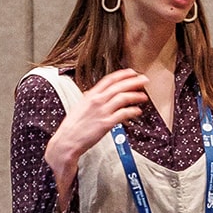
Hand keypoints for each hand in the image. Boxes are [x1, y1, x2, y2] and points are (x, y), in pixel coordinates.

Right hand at [45, 68, 148, 209]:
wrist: (67, 140)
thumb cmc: (73, 126)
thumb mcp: (81, 107)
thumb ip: (91, 99)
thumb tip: (97, 94)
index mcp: (90, 95)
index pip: (109, 80)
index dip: (122, 75)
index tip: (132, 72)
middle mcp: (96, 101)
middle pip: (119, 86)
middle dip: (134, 81)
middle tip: (144, 80)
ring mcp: (101, 112)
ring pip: (123, 98)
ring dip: (136, 96)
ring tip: (144, 96)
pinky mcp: (106, 123)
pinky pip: (123, 114)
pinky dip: (132, 111)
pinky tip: (138, 111)